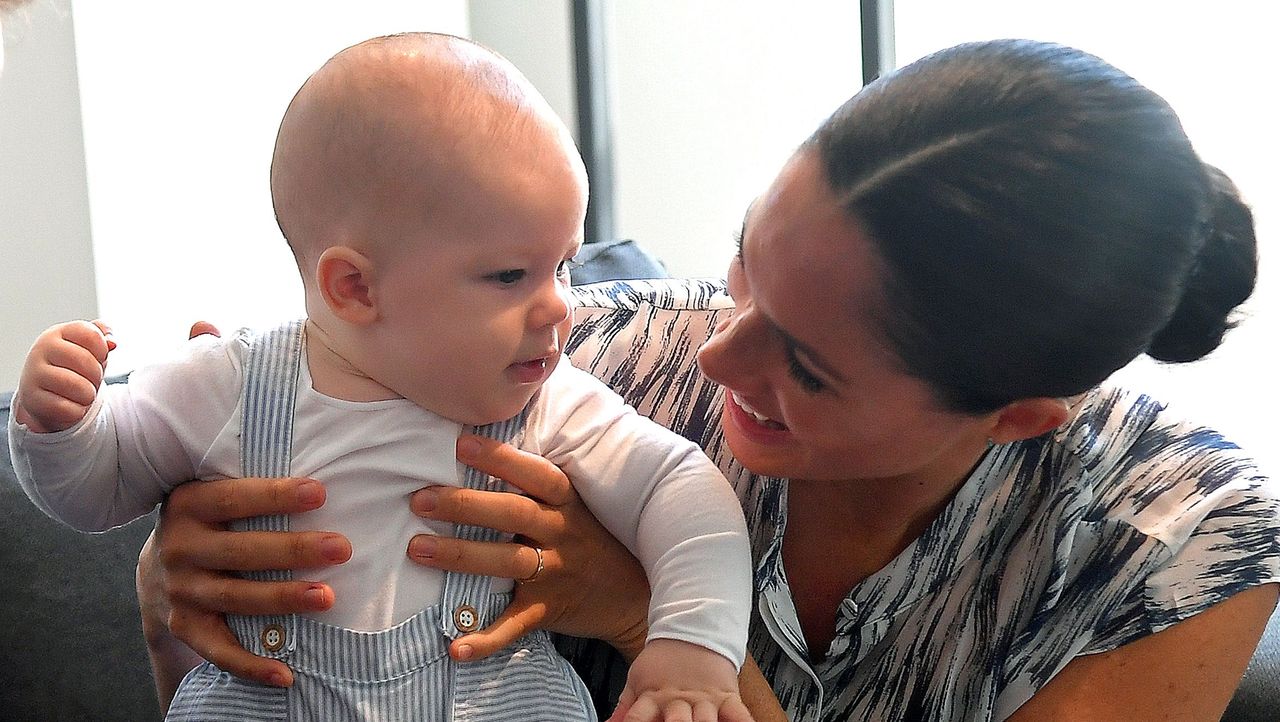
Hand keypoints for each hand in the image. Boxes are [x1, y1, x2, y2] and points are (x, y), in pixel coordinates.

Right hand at [14, 320, 115, 432]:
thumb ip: (102, 335)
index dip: (102, 350)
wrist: (42, 396)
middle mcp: (41, 350)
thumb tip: (112, 343)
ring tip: (80, 393)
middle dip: (97, 375)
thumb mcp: (87, 347)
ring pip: (80, 387)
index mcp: (56, 333)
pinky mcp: (33, 401)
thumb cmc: (71, 368)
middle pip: (86, 361)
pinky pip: (71, 409)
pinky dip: (78, 411)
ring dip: (89, 395)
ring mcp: (34, 375)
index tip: (97, 357)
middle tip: (89, 379)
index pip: (91, 335)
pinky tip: (69, 405)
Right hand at [139, 476, 350, 688]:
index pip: (234, 498)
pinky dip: (252, 665)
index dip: (276, 496)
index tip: (319, 493)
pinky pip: (219, 650)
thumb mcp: (218, 495)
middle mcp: (179, 547)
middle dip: (294, 550)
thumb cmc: (214, 521)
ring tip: (326, 597)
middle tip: (341, 549)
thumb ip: (256, 488)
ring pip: (237, 597)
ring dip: (283, 599)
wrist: (158, 566)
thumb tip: (324, 485)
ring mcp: (180, 590)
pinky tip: (286, 673)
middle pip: (241, 551)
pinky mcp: (185, 626)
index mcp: (188, 504)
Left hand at [407, 434, 650, 660]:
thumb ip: (536, 487)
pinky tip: (456, 647)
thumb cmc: (591, 540)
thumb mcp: (575, 507)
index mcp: (567, 503)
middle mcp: (562, 533)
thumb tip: (477, 451)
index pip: (535, 474)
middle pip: (512, 513)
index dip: (500, 458)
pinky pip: (514, 625)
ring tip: (418, 549)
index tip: (461, 445)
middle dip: (464, 505)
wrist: (633, 596)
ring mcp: (555, 573)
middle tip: (420, 500)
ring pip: (507, 562)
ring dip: (461, 556)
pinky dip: (485, 639)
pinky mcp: (548, 610)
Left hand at [609, 639, 752, 721]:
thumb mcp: (638, 681)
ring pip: (705, 720)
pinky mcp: (726, 696)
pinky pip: (738, 714)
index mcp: (653, 697)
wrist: (692, 631)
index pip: (637, 717)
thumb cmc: (664, 663)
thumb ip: (625, 708)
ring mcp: (704, 699)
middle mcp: (679, 700)